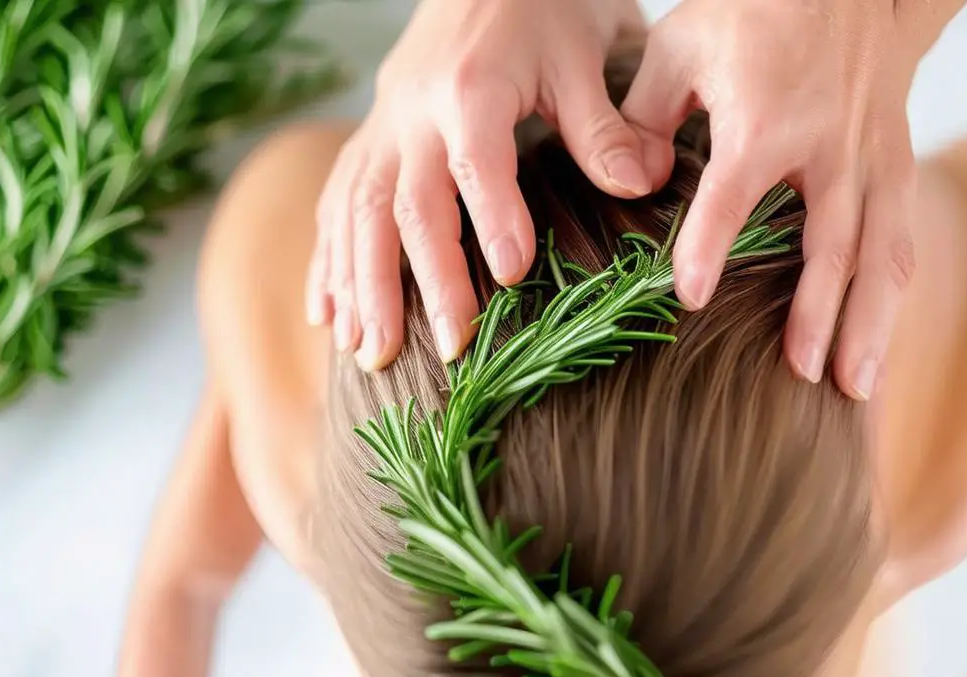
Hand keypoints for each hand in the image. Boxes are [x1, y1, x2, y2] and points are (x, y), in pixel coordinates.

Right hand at [309, 0, 649, 368]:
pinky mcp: (369, 135)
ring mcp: (381, 124)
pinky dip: (327, 258)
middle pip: (404, 201)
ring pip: (356, 210)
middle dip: (422, 280)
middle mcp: (411, 110)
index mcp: (470, 87)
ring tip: (369, 353)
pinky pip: (335, 201)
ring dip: (361, 285)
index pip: (476, 161)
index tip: (511, 278)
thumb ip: (603, 125)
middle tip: (447, 348)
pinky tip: (326, 312)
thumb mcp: (585, 56)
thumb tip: (640, 183)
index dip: (492, 218)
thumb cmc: (544, 9)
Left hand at [622, 0, 920, 399]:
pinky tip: (881, 342)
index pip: (733, 194)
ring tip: (857, 387)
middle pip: (828, 244)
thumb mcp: (681, 46)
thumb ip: (644, 116)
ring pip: (880, 253)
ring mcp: (873, 158)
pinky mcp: (899, 164)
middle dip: (818, 314)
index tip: (689, 297)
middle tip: (802, 375)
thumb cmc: (753, 12)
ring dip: (870, 322)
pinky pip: (902, 238)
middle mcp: (829, 147)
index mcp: (766, 119)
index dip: (709, 245)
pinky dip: (893, 294)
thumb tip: (632, 182)